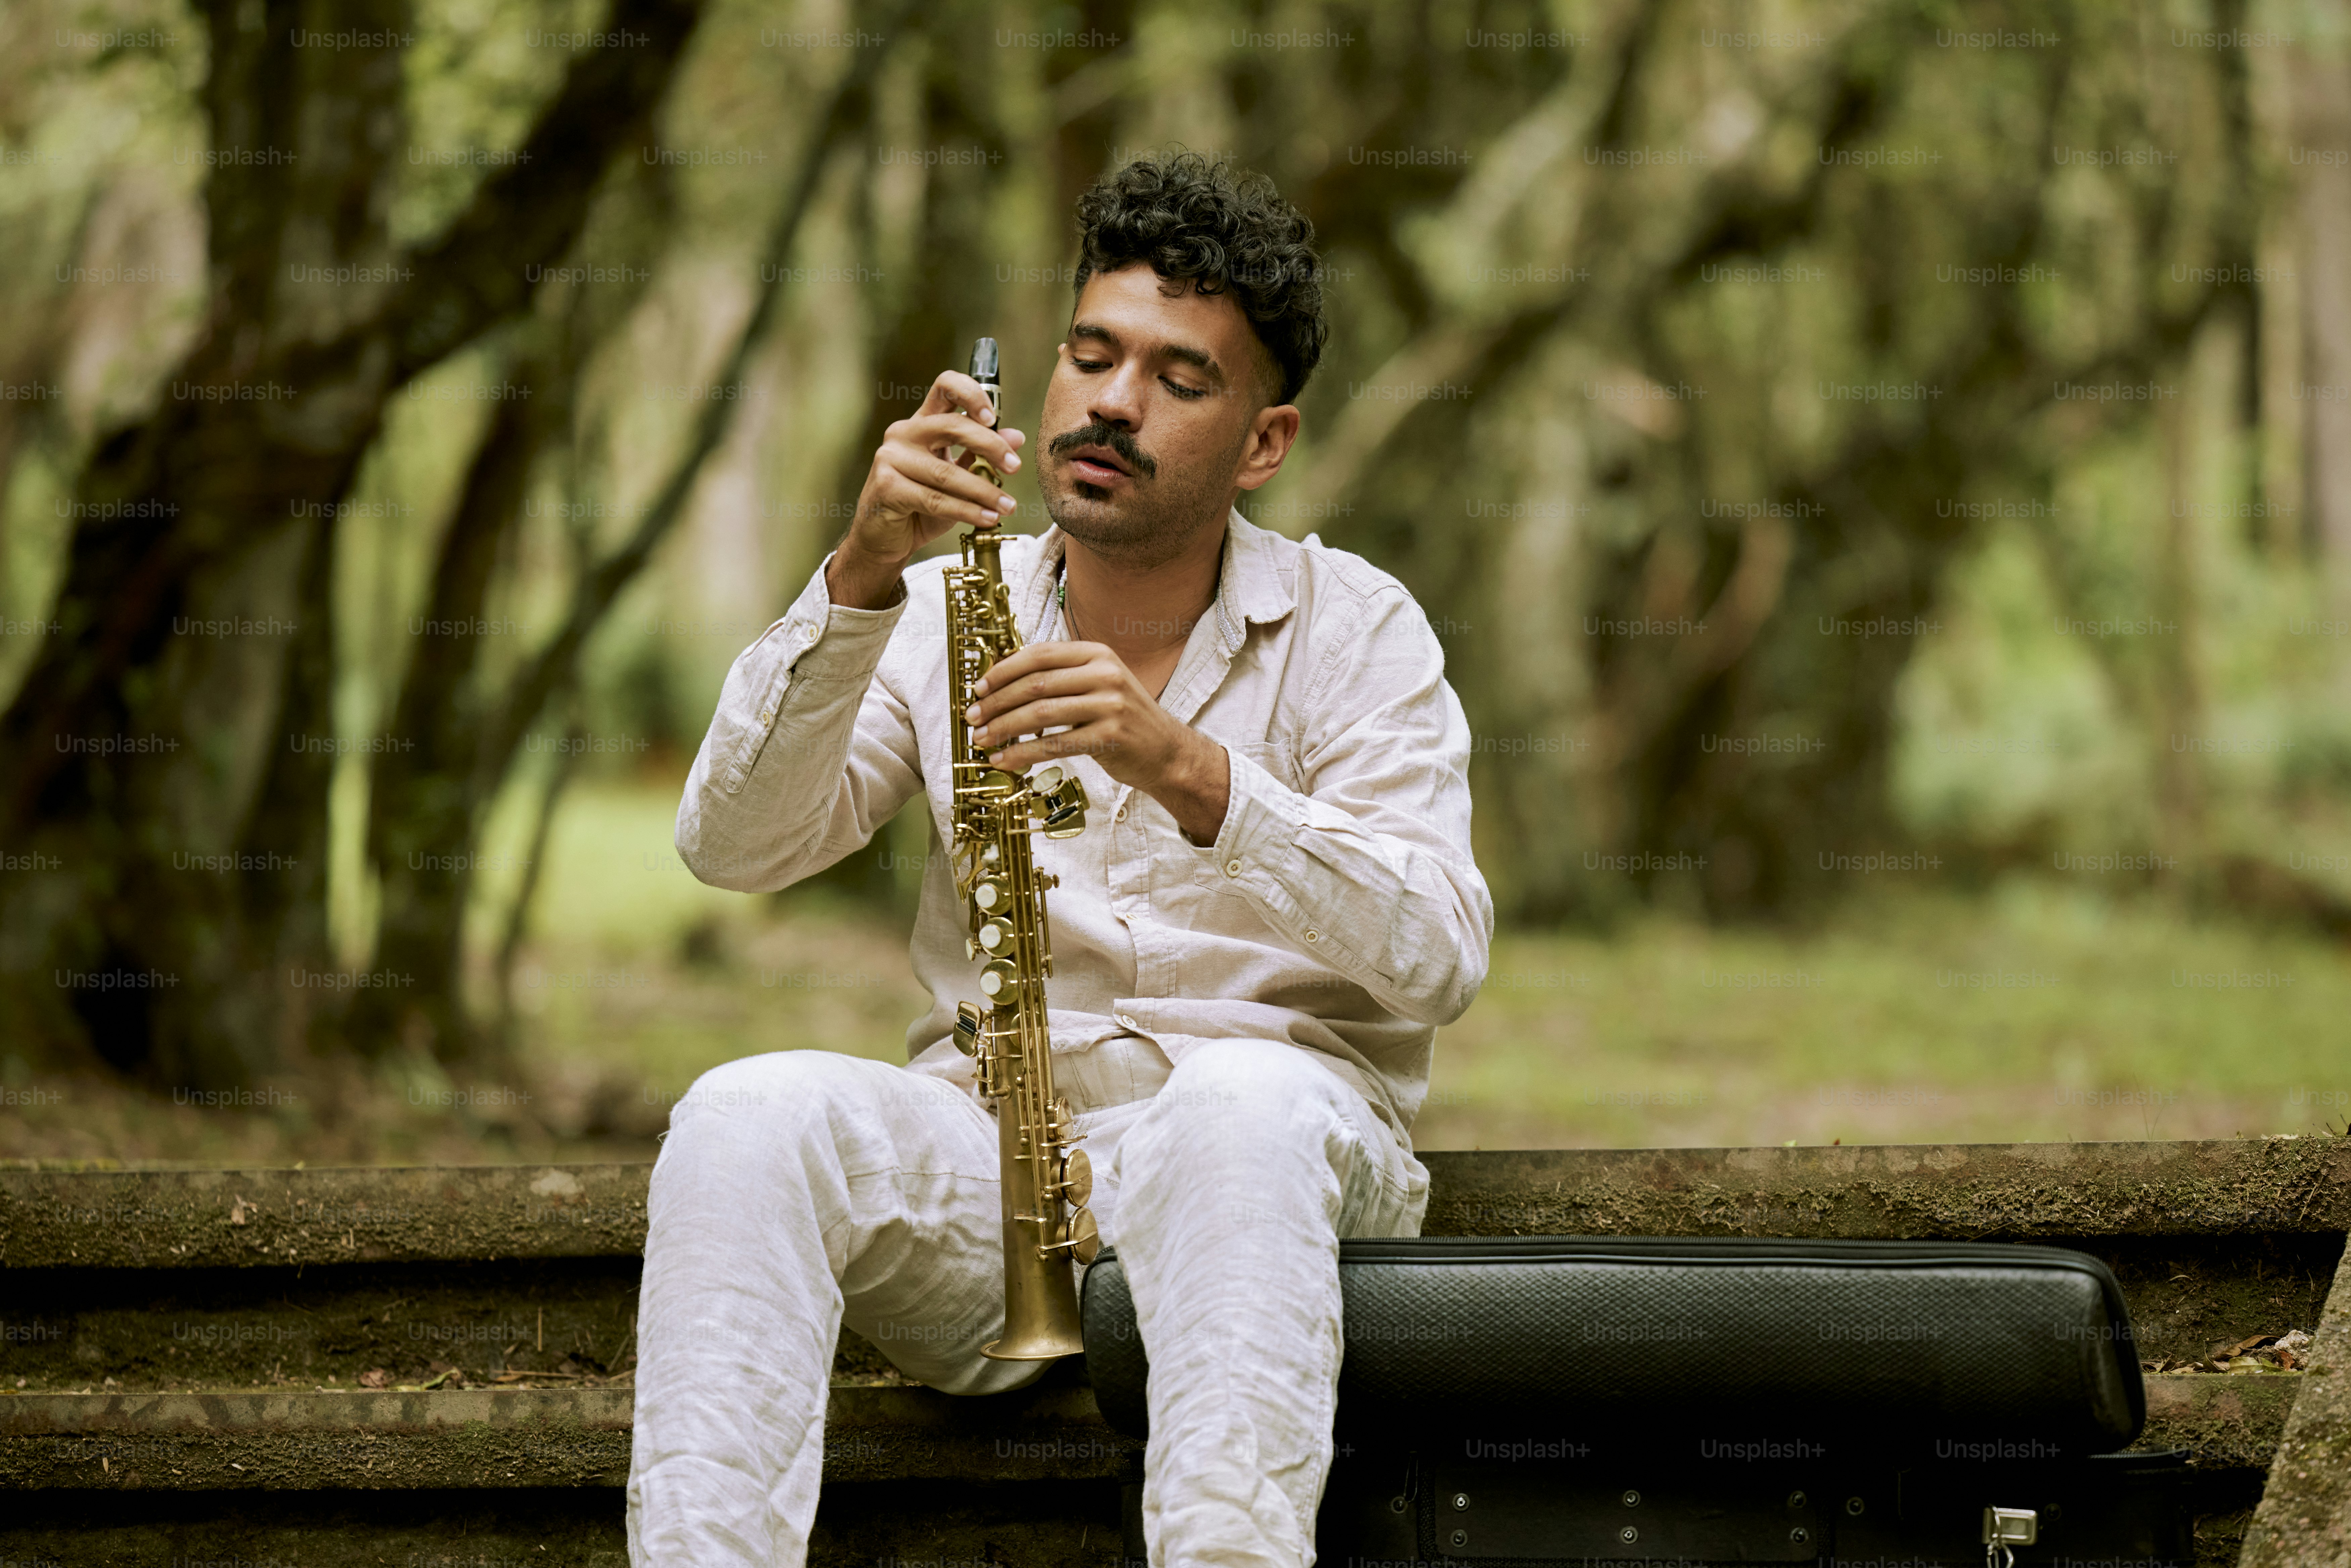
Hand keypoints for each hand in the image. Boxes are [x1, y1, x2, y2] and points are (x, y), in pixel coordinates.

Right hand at [829, 371, 1026, 608]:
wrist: (883, 540)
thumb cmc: (920, 507)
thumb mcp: (957, 477)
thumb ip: (980, 455)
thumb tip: (1016, 437)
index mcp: (922, 423)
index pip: (945, 387)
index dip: (972, 394)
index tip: (994, 418)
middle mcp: (903, 433)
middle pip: (953, 426)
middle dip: (991, 446)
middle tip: (1014, 467)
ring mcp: (891, 458)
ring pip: (947, 472)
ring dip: (985, 491)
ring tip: (1008, 505)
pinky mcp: (887, 487)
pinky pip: (936, 499)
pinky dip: (967, 511)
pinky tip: (988, 518)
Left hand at [967, 642, 1231, 843]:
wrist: (1167, 752)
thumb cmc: (1123, 720)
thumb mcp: (1098, 685)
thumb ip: (1061, 679)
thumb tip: (1004, 685)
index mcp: (1097, 654)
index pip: (1039, 654)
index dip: (1003, 670)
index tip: (979, 689)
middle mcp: (1105, 674)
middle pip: (1035, 684)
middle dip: (997, 703)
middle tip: (972, 718)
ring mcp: (1110, 704)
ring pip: (1041, 714)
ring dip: (1004, 728)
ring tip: (982, 740)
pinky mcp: (1110, 736)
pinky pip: (1055, 744)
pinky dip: (1024, 753)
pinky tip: (1006, 760)